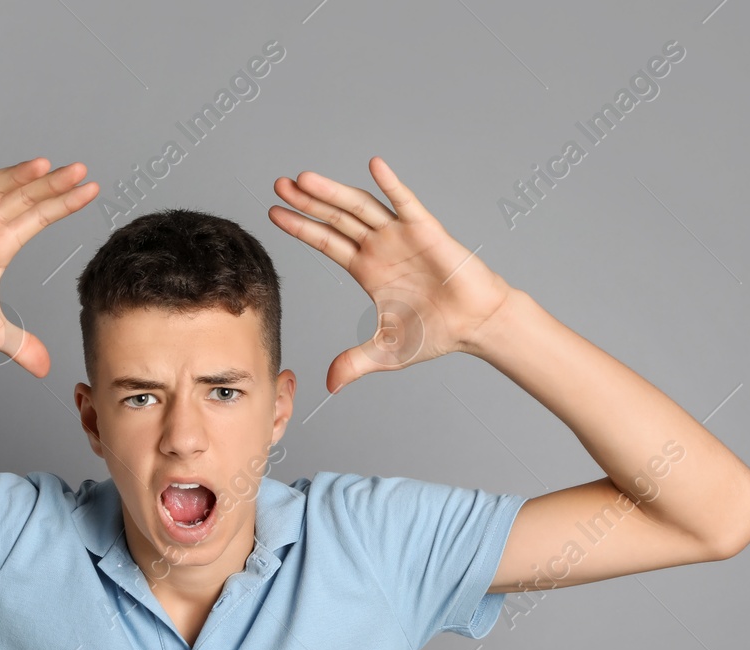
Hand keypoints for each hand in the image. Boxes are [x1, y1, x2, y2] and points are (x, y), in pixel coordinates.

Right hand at [0, 157, 98, 376]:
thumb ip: (18, 345)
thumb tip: (44, 369)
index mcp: (2, 243)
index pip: (40, 217)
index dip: (64, 203)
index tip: (92, 189)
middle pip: (24, 197)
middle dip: (51, 183)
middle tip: (80, 169)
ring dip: (17, 178)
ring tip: (42, 167)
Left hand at [269, 156, 514, 392]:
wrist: (475, 325)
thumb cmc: (436, 332)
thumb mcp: (386, 351)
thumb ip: (355, 363)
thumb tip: (330, 384)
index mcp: (366, 269)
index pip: (325, 242)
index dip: (300, 228)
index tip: (274, 212)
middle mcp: (379, 247)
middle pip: (335, 219)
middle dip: (307, 202)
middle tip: (278, 184)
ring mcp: (401, 236)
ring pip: (360, 207)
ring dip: (333, 192)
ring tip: (305, 178)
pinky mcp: (427, 231)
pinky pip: (406, 203)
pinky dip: (391, 183)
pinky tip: (374, 165)